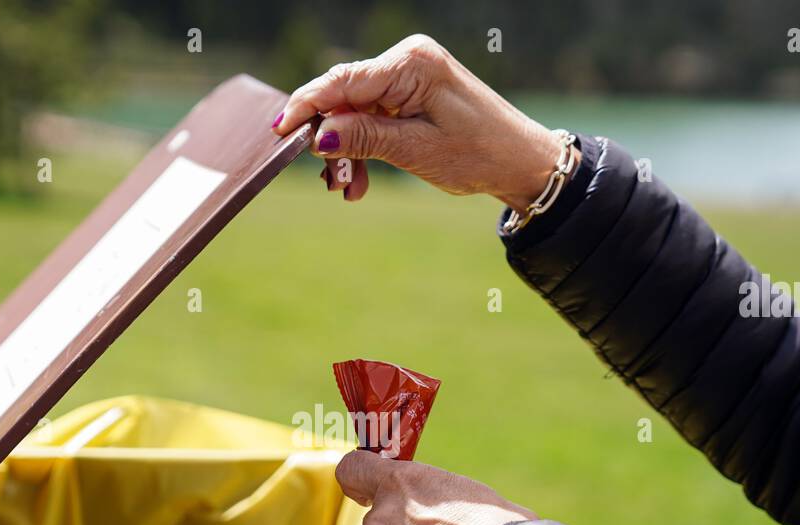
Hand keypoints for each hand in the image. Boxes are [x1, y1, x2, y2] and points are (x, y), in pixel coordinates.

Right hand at [271, 34, 570, 209]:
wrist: (519, 161)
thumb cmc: (478, 154)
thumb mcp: (416, 151)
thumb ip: (365, 138)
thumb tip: (318, 136)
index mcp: (411, 64)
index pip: (343, 81)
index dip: (307, 106)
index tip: (279, 132)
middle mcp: (407, 60)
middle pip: (344, 97)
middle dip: (331, 141)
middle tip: (333, 183)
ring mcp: (408, 75)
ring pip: (355, 112)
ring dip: (347, 152)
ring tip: (350, 190)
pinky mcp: (411, 93)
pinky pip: (372, 118)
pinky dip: (364, 148)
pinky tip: (361, 181)